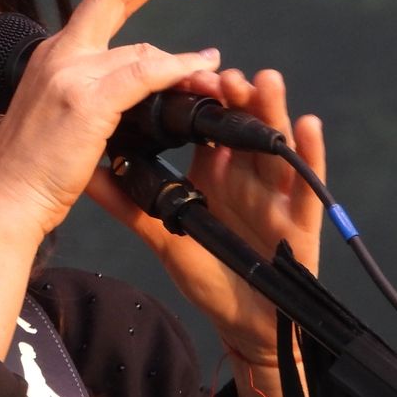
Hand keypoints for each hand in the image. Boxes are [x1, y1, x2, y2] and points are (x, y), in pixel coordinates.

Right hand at [0, 0, 216, 239]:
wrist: (5, 200)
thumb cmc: (30, 172)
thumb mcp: (55, 119)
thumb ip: (86, 94)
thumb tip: (130, 89)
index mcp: (49, 58)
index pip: (96, 4)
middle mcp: (57, 56)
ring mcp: (69, 76)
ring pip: (140, 49)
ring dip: (181, 60)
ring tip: (209, 69)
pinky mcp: (86, 101)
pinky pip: (145, 74)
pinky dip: (177, 71)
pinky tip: (197, 73)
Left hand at [85, 67, 325, 364]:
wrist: (244, 321)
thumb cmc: (209, 273)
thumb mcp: (163, 233)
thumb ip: (128, 201)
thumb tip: (85, 171)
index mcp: (213, 172)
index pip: (206, 125)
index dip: (196, 100)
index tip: (181, 76)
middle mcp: (246, 175)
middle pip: (243, 125)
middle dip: (236, 96)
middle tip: (223, 74)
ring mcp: (274, 195)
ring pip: (275, 145)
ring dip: (272, 112)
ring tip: (265, 81)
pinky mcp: (299, 221)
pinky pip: (308, 186)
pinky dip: (310, 156)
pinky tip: (307, 127)